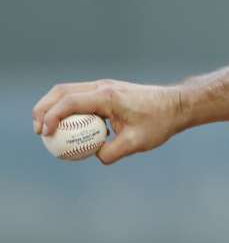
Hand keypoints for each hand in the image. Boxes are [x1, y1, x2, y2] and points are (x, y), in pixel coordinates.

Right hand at [32, 80, 190, 164]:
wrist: (177, 105)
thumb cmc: (160, 122)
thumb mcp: (137, 143)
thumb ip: (112, 152)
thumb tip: (94, 156)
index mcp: (108, 96)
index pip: (70, 102)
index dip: (51, 117)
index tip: (45, 134)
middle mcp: (103, 87)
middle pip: (62, 91)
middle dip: (44, 109)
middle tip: (38, 131)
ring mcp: (104, 86)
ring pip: (68, 91)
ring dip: (53, 107)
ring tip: (46, 129)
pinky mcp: (107, 91)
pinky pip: (80, 96)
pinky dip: (67, 108)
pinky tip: (67, 126)